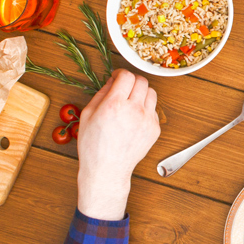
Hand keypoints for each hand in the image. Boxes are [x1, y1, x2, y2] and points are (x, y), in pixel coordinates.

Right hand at [75, 70, 160, 218]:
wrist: (107, 169)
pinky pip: (154, 110)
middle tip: (124, 87)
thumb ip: (102, 93)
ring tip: (130, 101)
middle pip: (142, 81)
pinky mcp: (155, 129)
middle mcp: (134, 110)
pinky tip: (134, 117)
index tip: (117, 77)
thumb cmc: (93, 145)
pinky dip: (145, 108)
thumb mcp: (88, 115)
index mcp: (115, 105)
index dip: (121, 73)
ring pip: (152, 93)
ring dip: (141, 92)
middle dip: (132, 80)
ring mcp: (147, 120)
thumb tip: (112, 80)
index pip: (127, 76)